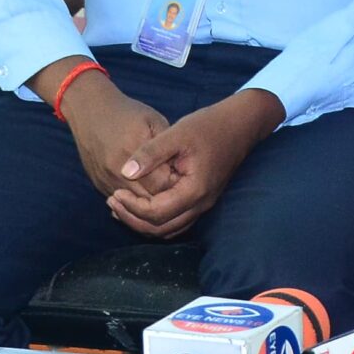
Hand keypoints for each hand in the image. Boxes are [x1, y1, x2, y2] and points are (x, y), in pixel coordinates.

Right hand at [53, 69, 169, 199]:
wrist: (90, 111)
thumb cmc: (127, 114)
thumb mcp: (154, 121)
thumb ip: (167, 147)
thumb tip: (181, 171)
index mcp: (134, 152)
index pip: (163, 184)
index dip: (177, 183)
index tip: (184, 175)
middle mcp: (117, 171)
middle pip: (148, 199)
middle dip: (164, 195)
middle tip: (176, 185)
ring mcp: (106, 180)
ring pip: (133, 205)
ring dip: (149, 200)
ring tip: (161, 187)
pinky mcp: (98, 185)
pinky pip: (121, 202)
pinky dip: (134, 199)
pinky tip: (145, 188)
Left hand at [104, 89, 282, 239]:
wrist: (240, 124)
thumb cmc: (209, 126)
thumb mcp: (176, 134)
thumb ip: (150, 153)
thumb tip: (124, 172)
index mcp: (194, 190)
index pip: (156, 213)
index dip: (132, 207)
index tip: (115, 192)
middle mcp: (201, 204)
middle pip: (161, 228)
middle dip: (133, 218)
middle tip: (112, 202)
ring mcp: (204, 204)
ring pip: (169, 228)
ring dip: (143, 222)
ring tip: (122, 206)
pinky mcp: (202, 199)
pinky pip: (176, 220)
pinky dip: (156, 218)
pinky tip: (141, 204)